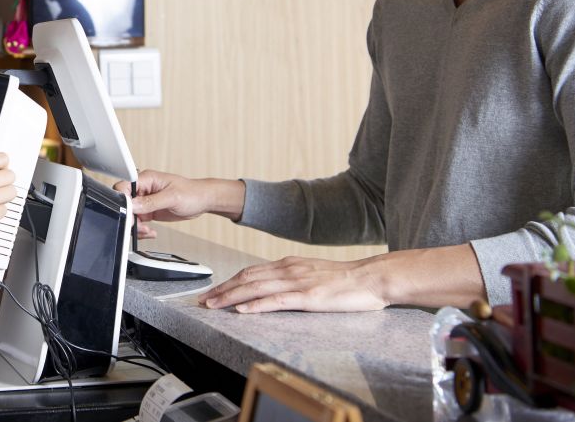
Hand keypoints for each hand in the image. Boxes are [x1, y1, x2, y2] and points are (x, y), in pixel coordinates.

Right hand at [113, 170, 244, 237]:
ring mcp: (146, 200)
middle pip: (125, 204)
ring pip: (131, 215)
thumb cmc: (192, 193)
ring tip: (147, 231)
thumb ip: (150, 202)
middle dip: (130, 217)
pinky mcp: (149, 210)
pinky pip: (138, 221)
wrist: (203, 201)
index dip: (122, 201)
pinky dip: (142, 229)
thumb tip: (132, 205)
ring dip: (136, 226)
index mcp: (146, 179)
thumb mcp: (171, 197)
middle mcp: (143, 189)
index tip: (128, 214)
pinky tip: (150, 232)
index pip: (124, 187)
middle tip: (139, 226)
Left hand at [200, 256, 386, 312]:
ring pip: (255, 288)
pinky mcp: (308, 297)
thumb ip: (292, 277)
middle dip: (221, 289)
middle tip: (202, 300)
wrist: (372, 278)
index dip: (228, 281)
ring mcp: (297, 282)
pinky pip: (276, 301)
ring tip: (213, 305)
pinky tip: (242, 311)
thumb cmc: (347, 280)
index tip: (212, 290)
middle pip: (246, 278)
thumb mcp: (312, 273)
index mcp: (289, 264)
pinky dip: (256, 305)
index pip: (250, 271)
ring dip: (231, 297)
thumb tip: (273, 285)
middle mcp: (288, 269)